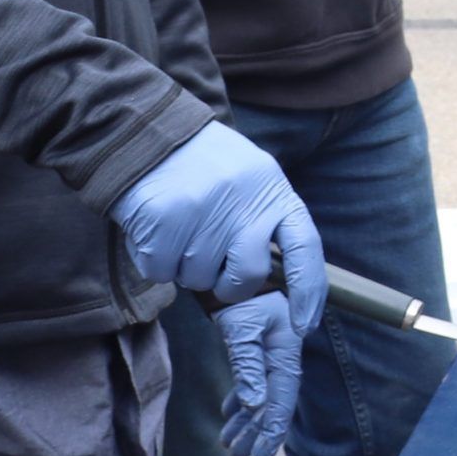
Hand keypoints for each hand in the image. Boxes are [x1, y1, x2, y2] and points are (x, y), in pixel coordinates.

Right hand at [111, 121, 326, 334]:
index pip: (305, 249)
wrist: (147, 130)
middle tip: (209, 256)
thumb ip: (268, 220)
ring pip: (199, 280)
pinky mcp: (162, 222)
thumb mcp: (253, 177)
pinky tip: (156, 228)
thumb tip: (284, 278)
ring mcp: (203, 213)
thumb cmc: (205, 163)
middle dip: (228, 284)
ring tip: (181, 225)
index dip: (309, 292)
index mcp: (272, 191)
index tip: (305, 326)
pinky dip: (155, 261)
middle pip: (247, 279)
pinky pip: (161, 273)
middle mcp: (242, 204)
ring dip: (186, 265)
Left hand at [216, 291, 300, 455]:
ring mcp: (270, 348)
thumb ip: (249, 364)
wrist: (241, 261)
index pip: (282, 399)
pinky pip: (253, 379)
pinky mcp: (258, 343)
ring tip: (228, 442)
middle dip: (255, 431)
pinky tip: (230, 412)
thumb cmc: (242, 291)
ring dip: (246, 419)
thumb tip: (253, 405)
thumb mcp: (242, 326)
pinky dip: (242, 399)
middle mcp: (282, 352)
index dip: (272, 431)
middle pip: (272, 400)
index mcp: (285, 350)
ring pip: (261, 392)